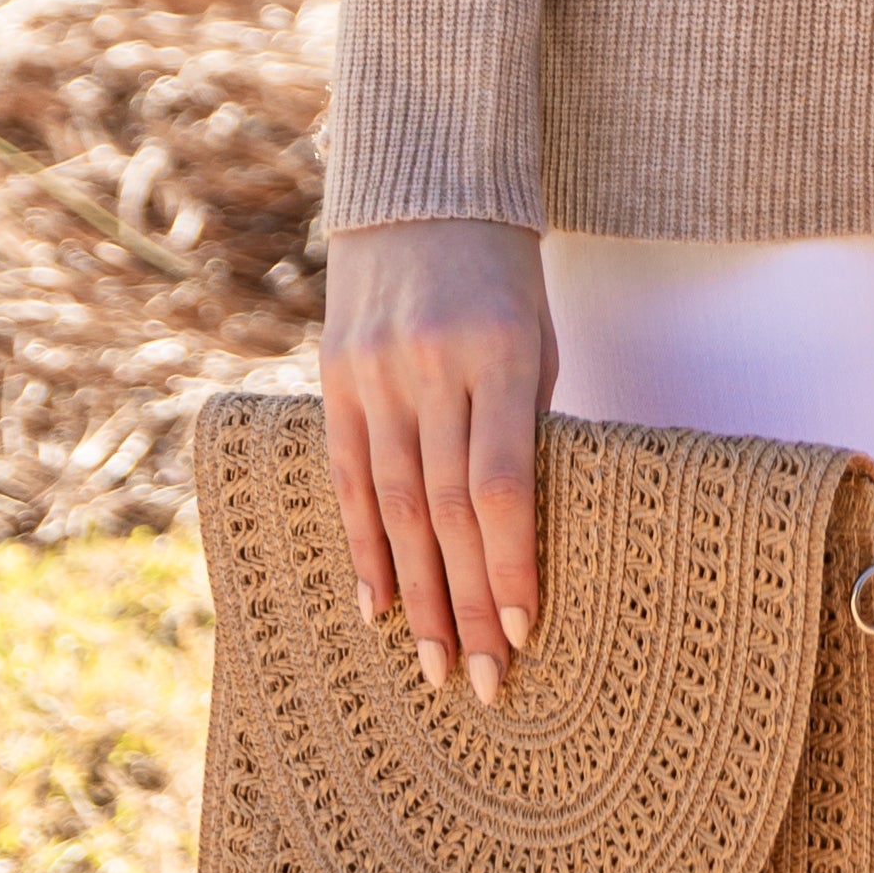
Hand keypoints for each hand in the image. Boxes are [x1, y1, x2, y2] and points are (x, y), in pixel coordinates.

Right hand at [321, 216, 555, 704]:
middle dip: (465, 602)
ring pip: (395, 504)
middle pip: (447, 508)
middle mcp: (431, 365)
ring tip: (435, 666)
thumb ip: (529, 426)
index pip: (501, 481)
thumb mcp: (537, 337)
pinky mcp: (336, 376)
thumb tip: (523, 538)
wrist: (426, 190)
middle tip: (482, 682)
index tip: (523, 633)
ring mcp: (376, 372)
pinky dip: (363, 546)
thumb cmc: (505, 276)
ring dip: (416, 594)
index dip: (508, 563)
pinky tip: (377, 606)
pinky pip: (346, 476)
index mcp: (500, 353)